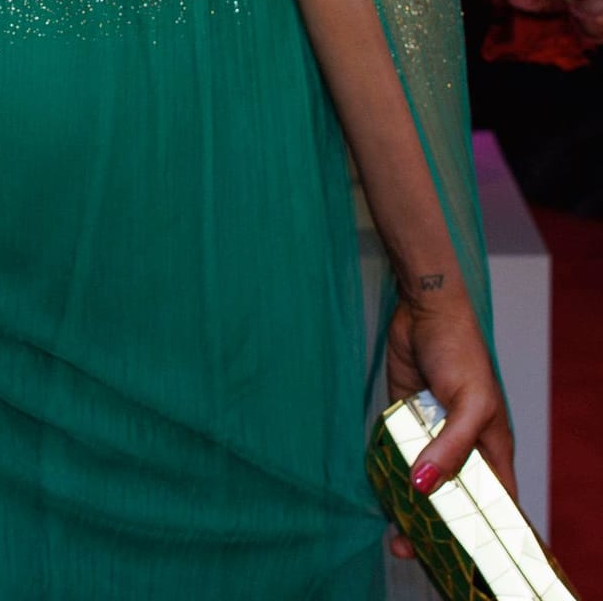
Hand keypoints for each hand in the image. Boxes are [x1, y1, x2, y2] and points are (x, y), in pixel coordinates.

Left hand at [382, 290, 516, 561]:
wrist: (425, 309)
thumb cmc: (461, 351)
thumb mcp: (468, 403)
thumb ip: (450, 447)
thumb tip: (424, 486)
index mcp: (491, 450)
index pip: (493, 503)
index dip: (479, 532)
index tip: (457, 558)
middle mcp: (461, 446)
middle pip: (450, 495)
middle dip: (432, 523)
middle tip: (405, 546)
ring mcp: (431, 432)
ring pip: (420, 476)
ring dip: (405, 499)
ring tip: (388, 527)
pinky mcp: (403, 415)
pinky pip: (394, 449)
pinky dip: (386, 468)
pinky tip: (374, 487)